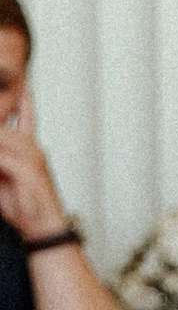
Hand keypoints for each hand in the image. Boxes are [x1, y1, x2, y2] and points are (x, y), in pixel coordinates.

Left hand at [0, 97, 69, 242]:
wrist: (42, 226)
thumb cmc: (23, 205)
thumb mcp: (3, 179)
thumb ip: (2, 164)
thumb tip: (2, 153)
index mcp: (29, 149)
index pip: (27, 116)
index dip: (24, 99)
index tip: (23, 83)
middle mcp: (33, 149)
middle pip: (6, 128)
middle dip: (2, 116)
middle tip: (7, 140)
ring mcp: (34, 159)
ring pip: (4, 138)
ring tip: (0, 163)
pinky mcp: (31, 171)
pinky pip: (6, 159)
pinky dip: (0, 158)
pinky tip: (0, 162)